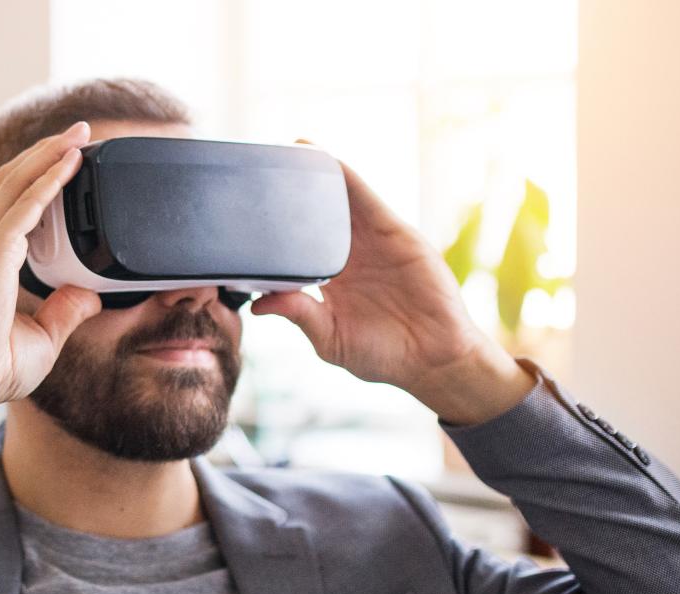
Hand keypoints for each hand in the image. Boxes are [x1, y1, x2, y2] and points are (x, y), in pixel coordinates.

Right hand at [0, 121, 102, 416]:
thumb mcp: (45, 337)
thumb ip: (66, 310)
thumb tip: (90, 294)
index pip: (17, 205)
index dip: (42, 177)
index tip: (69, 161)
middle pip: (16, 180)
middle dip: (47, 152)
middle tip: (79, 133)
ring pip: (18, 182)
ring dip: (49, 154)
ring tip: (78, 135)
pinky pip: (26, 207)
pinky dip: (49, 181)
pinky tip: (70, 164)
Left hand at [250, 141, 534, 424]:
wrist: (435, 358)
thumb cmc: (385, 356)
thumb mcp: (332, 339)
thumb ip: (300, 316)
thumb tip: (259, 305)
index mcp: (328, 282)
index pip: (295, 247)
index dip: (274, 229)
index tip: (245, 212)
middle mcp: (348, 256)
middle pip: (314, 216)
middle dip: (292, 192)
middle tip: (260, 165)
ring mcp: (371, 242)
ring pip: (338, 200)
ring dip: (316, 174)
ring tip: (289, 148)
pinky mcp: (393, 232)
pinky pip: (367, 199)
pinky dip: (346, 178)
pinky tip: (325, 159)